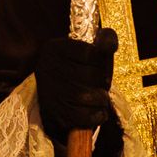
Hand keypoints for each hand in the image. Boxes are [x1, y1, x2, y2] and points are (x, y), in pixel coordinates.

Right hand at [34, 28, 121, 156]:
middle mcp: (46, 67)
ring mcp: (48, 91)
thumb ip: (104, 40)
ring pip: (85, 97)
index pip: (89, 53)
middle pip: (89, 75)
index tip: (98, 66)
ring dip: (101, 100)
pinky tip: (98, 112)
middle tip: (101, 84)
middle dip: (102, 81)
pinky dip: (96, 116)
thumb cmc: (79, 68)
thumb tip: (109, 45)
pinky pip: (81, 116)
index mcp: (55, 48)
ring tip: (101, 98)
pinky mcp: (53, 113)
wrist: (58, 94)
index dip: (101, 61)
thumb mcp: (89, 49)